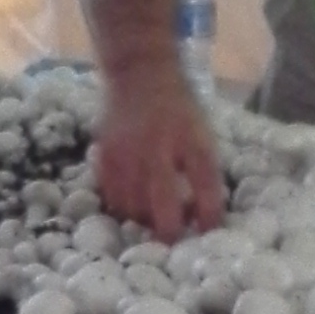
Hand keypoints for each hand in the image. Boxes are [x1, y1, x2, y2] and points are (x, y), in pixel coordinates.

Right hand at [95, 60, 226, 243]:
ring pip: (133, 206)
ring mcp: (128, 152)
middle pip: (164, 204)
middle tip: (172, 241)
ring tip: (152, 221)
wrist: (140, 73)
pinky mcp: (105, 155)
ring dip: (144, 220)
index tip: (208, 232)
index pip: (206, 186)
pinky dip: (122, 207)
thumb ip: (204, 172)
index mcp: (192, 140)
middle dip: (169, 230)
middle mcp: (159, 147)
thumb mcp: (202, 134)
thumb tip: (206, 218)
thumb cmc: (179, 109)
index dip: (209, 216)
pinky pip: (112, 196)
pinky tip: (131, 205)